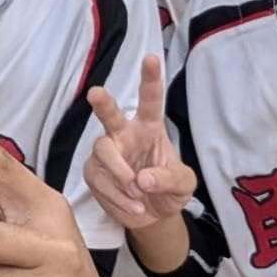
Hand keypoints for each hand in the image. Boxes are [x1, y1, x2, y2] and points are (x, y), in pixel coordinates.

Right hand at [84, 54, 195, 230]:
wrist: (153, 217)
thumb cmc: (169, 190)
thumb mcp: (183, 185)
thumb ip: (169, 178)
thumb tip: (142, 179)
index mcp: (149, 128)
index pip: (150, 100)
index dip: (150, 79)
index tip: (151, 58)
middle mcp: (124, 135)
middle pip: (110, 115)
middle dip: (103, 103)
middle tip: (95, 94)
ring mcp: (106, 153)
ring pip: (103, 152)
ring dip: (121, 176)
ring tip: (139, 196)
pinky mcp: (93, 172)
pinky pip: (100, 181)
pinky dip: (119, 199)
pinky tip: (134, 207)